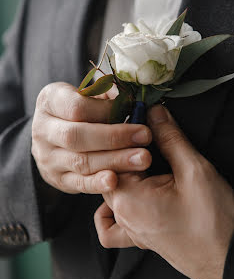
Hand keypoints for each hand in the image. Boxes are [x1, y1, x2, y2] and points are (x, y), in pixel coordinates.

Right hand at [31, 82, 151, 193]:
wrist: (55, 136)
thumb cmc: (82, 110)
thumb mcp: (89, 95)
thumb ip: (107, 95)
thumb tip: (129, 97)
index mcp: (50, 101)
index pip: (76, 107)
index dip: (106, 110)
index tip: (132, 110)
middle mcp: (43, 129)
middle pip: (76, 136)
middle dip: (114, 137)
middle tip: (145, 136)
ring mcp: (48, 156)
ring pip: (80, 161)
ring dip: (114, 161)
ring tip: (142, 159)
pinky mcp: (57, 179)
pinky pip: (78, 183)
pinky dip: (97, 183)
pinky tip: (115, 181)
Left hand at [94, 105, 233, 278]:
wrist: (231, 259)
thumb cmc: (214, 220)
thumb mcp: (194, 170)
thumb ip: (170, 138)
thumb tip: (155, 113)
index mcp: (129, 197)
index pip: (114, 154)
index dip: (127, 131)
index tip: (142, 113)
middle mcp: (123, 215)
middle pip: (108, 172)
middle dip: (125, 150)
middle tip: (146, 134)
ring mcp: (131, 229)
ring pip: (110, 193)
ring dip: (122, 173)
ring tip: (142, 161)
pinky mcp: (141, 238)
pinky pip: (113, 224)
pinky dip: (113, 209)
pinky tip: (132, 195)